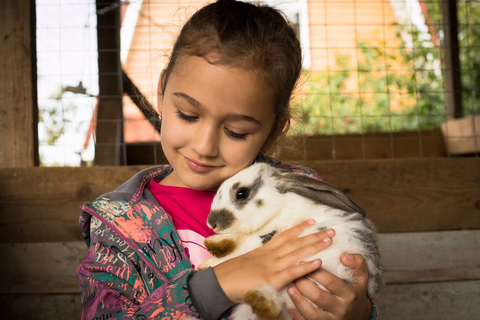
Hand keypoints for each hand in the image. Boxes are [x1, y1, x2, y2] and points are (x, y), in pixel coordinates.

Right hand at [212, 220, 334, 303]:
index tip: (311, 221)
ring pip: (297, 253)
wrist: (219, 283)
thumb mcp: (248, 263)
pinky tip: (319, 262)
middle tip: (331, 229)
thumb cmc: (231, 275)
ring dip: (315, 246)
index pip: (285, 236)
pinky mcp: (272, 280)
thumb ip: (261, 261)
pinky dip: (306, 266)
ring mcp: (272, 267)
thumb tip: (269, 261)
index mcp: (264, 251)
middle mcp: (270, 256)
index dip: (299, 228)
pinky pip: (292, 272)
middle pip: (296, 242)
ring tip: (329, 239)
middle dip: (314, 235)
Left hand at [287, 254, 371, 319]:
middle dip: (303, 284)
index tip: (303, 262)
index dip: (315, 271)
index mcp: (349, 294)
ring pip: (312, 313)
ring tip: (290, 288)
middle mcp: (340, 308)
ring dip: (298, 301)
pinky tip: (290, 308)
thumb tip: (344, 255)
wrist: (360, 316)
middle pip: (318, 296)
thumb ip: (357, 264)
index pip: (330, 281)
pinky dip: (298, 317)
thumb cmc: (356, 292)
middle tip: (293, 274)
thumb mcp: (362, 278)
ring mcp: (332, 319)